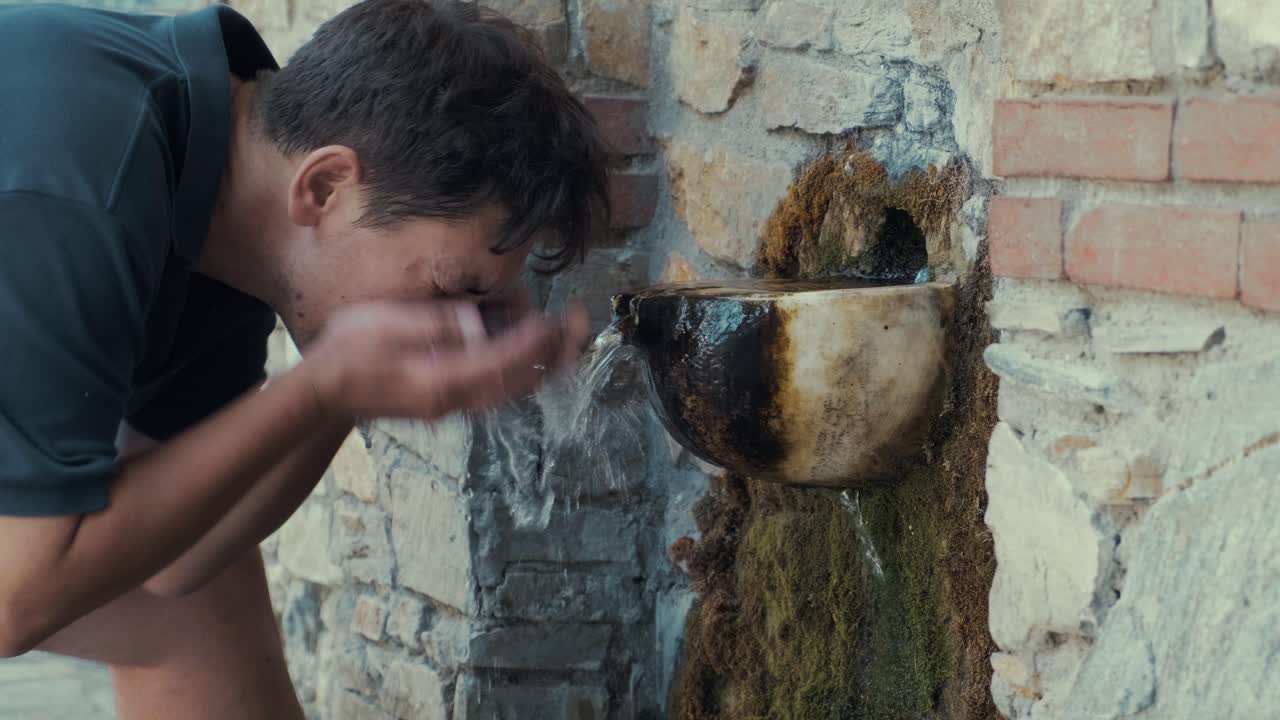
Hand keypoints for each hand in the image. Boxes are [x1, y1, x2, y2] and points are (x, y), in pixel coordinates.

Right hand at [302, 299, 589, 421]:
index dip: (533, 342)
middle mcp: (454, 400)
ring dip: (544, 366)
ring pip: (513, 392)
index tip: (554, 319)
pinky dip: (523, 376)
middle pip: (519, 383)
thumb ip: (436, 322)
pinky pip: (498, 393)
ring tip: (569, 340)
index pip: (502, 362)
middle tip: (580, 325)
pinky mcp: (450, 402)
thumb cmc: (349, 351)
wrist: (326, 392)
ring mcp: (453, 406)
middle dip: (555, 355)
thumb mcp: (387, 323)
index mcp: (440, 379)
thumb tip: (476, 319)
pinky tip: (534, 359)